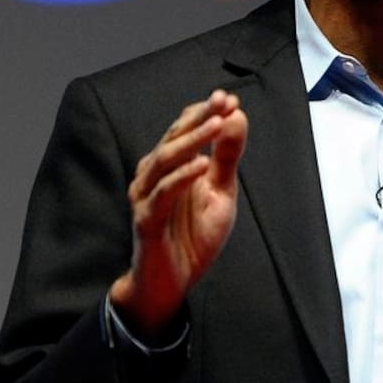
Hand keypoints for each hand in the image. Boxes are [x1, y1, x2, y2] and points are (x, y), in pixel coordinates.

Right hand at [109, 90, 247, 338]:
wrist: (171, 283)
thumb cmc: (191, 236)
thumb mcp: (220, 193)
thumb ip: (227, 157)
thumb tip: (237, 116)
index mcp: (171, 165)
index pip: (185, 129)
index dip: (205, 112)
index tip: (230, 98)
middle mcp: (153, 175)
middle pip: (174, 137)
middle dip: (199, 117)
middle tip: (222, 100)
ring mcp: (146, 197)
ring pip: (164, 160)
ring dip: (191, 140)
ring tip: (217, 124)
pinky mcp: (145, 221)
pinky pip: (162, 194)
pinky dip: (181, 177)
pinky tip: (201, 165)